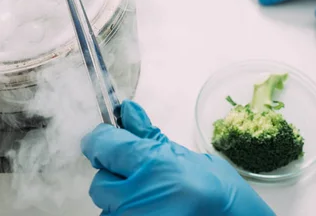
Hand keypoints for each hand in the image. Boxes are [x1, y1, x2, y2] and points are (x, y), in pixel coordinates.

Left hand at [81, 101, 274, 215]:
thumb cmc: (215, 190)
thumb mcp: (184, 155)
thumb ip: (148, 135)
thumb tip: (127, 110)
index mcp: (150, 165)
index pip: (102, 145)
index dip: (102, 142)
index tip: (107, 142)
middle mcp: (135, 196)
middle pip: (100, 181)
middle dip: (117, 177)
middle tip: (144, 179)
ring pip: (107, 205)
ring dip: (122, 201)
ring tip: (152, 199)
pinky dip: (128, 214)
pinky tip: (152, 210)